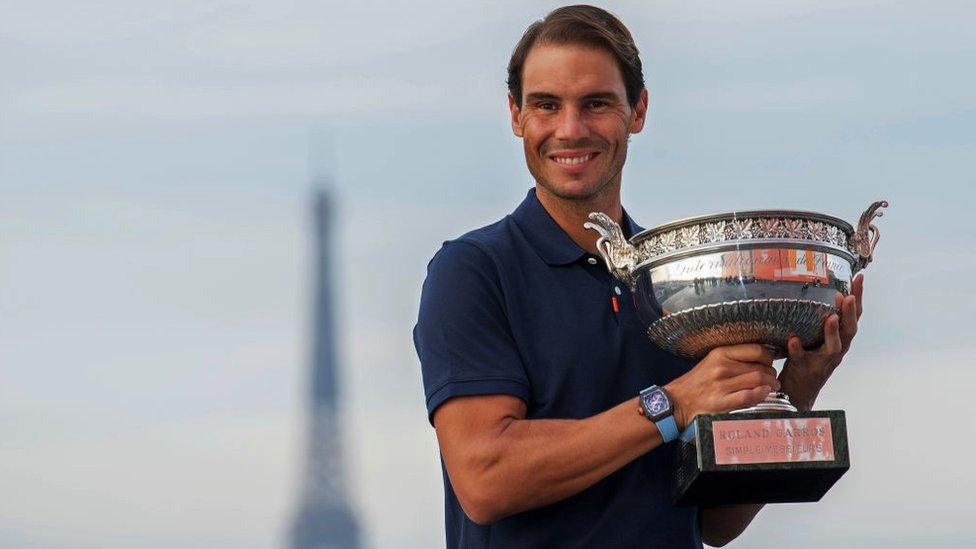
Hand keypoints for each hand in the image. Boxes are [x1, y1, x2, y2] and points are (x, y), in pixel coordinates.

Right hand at [665, 344, 779, 429]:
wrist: (678, 401)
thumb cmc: (697, 382)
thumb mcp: (712, 362)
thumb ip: (734, 359)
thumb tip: (762, 358)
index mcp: (720, 353)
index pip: (755, 350)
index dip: (769, 357)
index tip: (770, 362)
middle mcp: (721, 367)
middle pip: (760, 368)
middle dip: (772, 374)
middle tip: (773, 378)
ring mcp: (720, 385)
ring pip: (758, 381)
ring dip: (771, 385)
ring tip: (772, 387)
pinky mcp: (720, 402)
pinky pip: (748, 396)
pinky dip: (761, 395)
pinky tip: (764, 394)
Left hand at [780, 274, 863, 410]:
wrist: (798, 391)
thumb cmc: (808, 359)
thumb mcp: (818, 338)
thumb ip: (820, 320)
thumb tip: (816, 291)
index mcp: (841, 339)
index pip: (855, 316)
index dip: (858, 297)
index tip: (859, 278)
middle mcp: (837, 350)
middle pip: (850, 330)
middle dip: (850, 313)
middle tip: (848, 296)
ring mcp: (823, 360)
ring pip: (834, 347)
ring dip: (833, 331)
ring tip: (830, 317)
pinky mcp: (805, 368)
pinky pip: (802, 358)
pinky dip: (798, 348)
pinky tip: (793, 339)